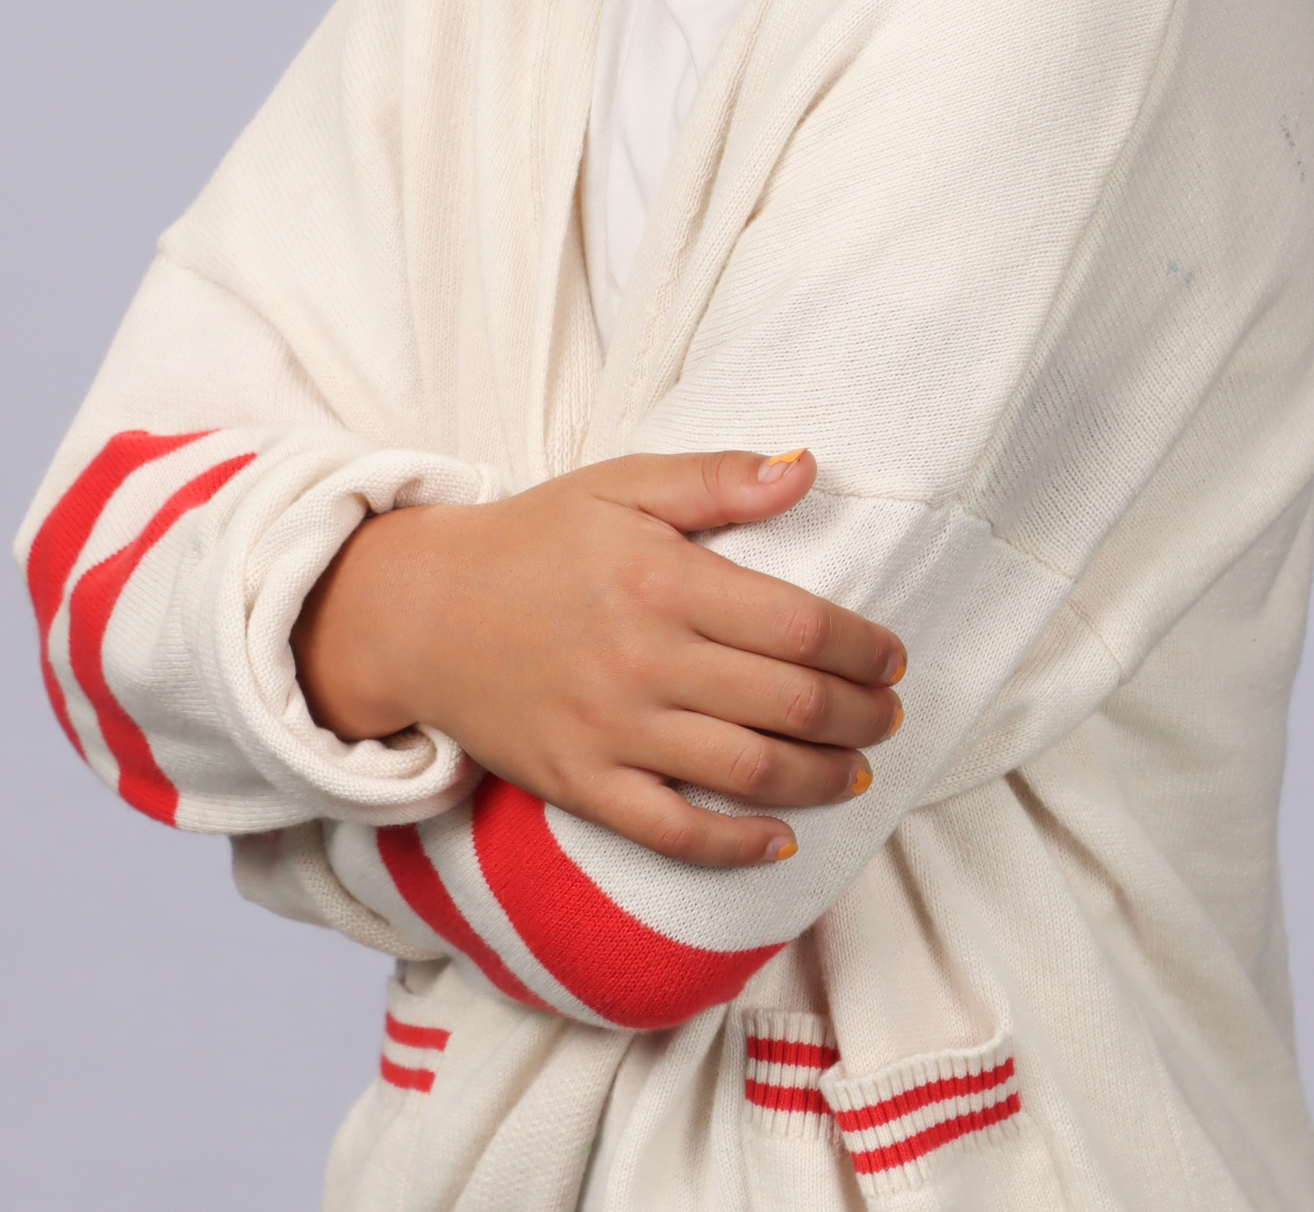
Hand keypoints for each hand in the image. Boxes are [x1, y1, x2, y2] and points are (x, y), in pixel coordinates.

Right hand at [291, 449, 906, 867]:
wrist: (421, 611)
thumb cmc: (535, 539)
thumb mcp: (622, 483)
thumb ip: (717, 479)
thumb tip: (806, 467)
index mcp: (665, 580)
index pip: (802, 627)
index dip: (865, 649)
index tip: (892, 657)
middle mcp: (646, 661)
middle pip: (791, 705)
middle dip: (861, 716)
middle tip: (889, 715)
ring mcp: (613, 732)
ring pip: (750, 773)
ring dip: (822, 778)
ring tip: (856, 769)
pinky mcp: (581, 786)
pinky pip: (674, 833)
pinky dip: (737, 845)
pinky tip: (779, 838)